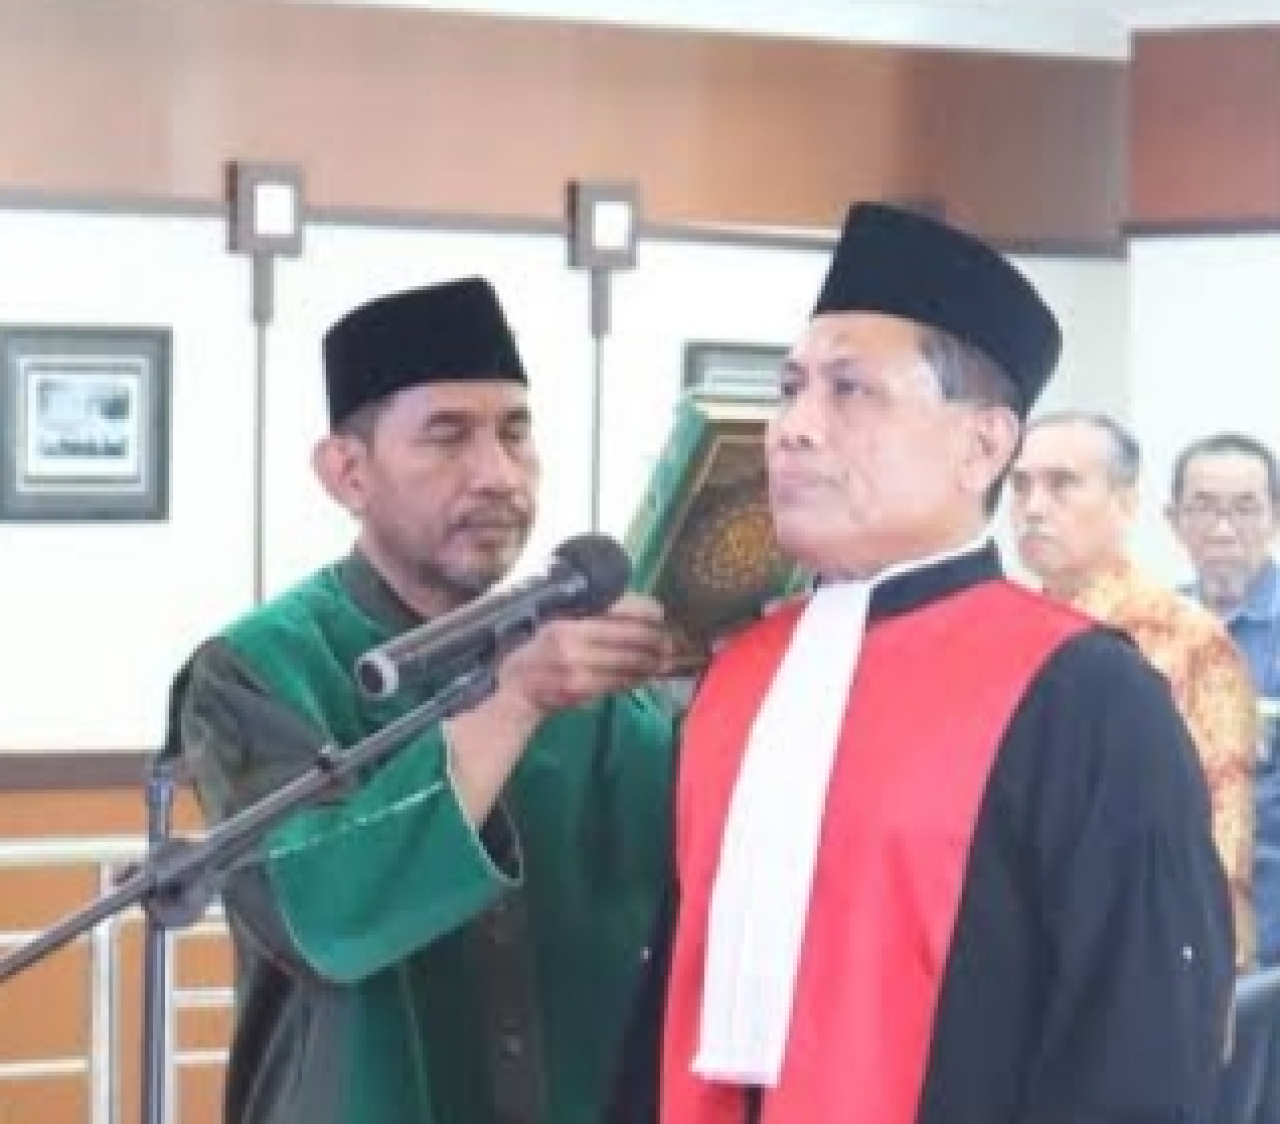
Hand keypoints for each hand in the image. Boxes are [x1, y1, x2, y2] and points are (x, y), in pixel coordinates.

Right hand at [494, 593, 672, 717]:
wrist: (512, 689)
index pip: (619, 608)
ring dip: (652, 662)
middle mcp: (572, 640)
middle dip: (657, 641)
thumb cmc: (536, 651)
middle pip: (631, 637)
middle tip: (670, 642)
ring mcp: (577, 668)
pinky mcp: (581, 690)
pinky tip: (645, 675)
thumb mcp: (556, 622)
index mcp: (567, 618)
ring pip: (629, 662)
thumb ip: (589, 617)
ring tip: (665, 660)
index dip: (646, 611)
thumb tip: (636, 612)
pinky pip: (618, 682)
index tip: (660, 614)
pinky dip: (636, 678)